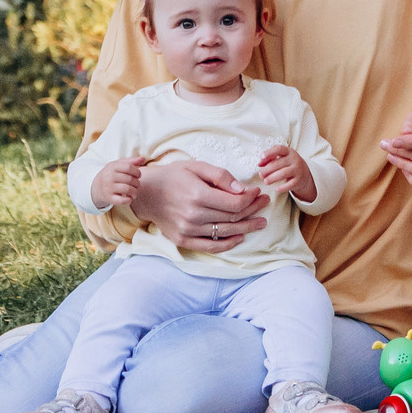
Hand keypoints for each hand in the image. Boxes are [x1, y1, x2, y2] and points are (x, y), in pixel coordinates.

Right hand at [91, 155, 145, 208]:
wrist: (96, 187)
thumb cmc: (111, 174)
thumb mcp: (118, 165)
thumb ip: (131, 161)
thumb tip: (143, 159)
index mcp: (112, 167)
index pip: (129, 167)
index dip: (137, 172)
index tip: (138, 175)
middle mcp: (109, 177)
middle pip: (129, 179)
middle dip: (137, 183)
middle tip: (136, 185)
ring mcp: (108, 188)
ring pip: (127, 189)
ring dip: (135, 192)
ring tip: (135, 192)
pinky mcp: (109, 198)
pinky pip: (122, 201)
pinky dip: (129, 200)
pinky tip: (129, 198)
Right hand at [126, 158, 270, 251]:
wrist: (147, 193)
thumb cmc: (174, 176)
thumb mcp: (197, 166)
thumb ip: (221, 176)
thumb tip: (242, 189)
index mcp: (198, 195)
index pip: (234, 203)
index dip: (251, 199)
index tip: (258, 192)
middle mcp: (193, 215)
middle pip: (233, 217)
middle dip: (253, 210)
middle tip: (264, 204)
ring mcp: (188, 230)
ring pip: (225, 232)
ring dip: (246, 227)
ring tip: (260, 222)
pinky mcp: (183, 240)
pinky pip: (210, 246)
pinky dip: (228, 244)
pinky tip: (240, 237)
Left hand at [257, 144, 312, 203]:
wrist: (304, 173)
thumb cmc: (288, 164)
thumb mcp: (281, 158)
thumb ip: (269, 159)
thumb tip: (259, 164)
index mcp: (288, 152)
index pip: (279, 149)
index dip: (269, 152)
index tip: (261, 157)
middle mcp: (294, 159)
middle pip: (278, 163)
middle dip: (267, 170)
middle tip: (261, 175)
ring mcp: (297, 169)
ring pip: (283, 173)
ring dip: (272, 178)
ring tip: (266, 181)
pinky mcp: (298, 180)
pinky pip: (289, 184)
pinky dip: (282, 188)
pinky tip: (276, 189)